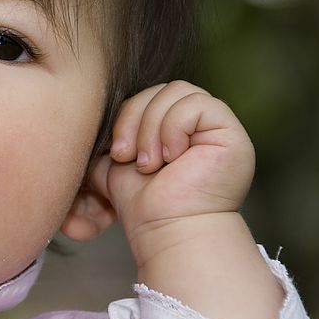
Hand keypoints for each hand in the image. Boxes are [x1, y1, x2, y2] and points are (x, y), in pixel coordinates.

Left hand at [87, 80, 255, 263]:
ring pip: (177, 91)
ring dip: (153, 128)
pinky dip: (174, 128)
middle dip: (135, 119)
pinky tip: (172, 158)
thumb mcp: (116, 163)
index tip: (117, 153)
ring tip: (150, 163)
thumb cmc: (145, 204)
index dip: (127, 115)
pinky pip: (197, 103)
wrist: (166, 230)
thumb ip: (109, 139)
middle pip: (161, 88)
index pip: (148, 94)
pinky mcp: (231, 133)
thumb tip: (87, 122)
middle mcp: (200, 124)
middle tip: (129, 157)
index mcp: (176, 127)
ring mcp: (217, 127)